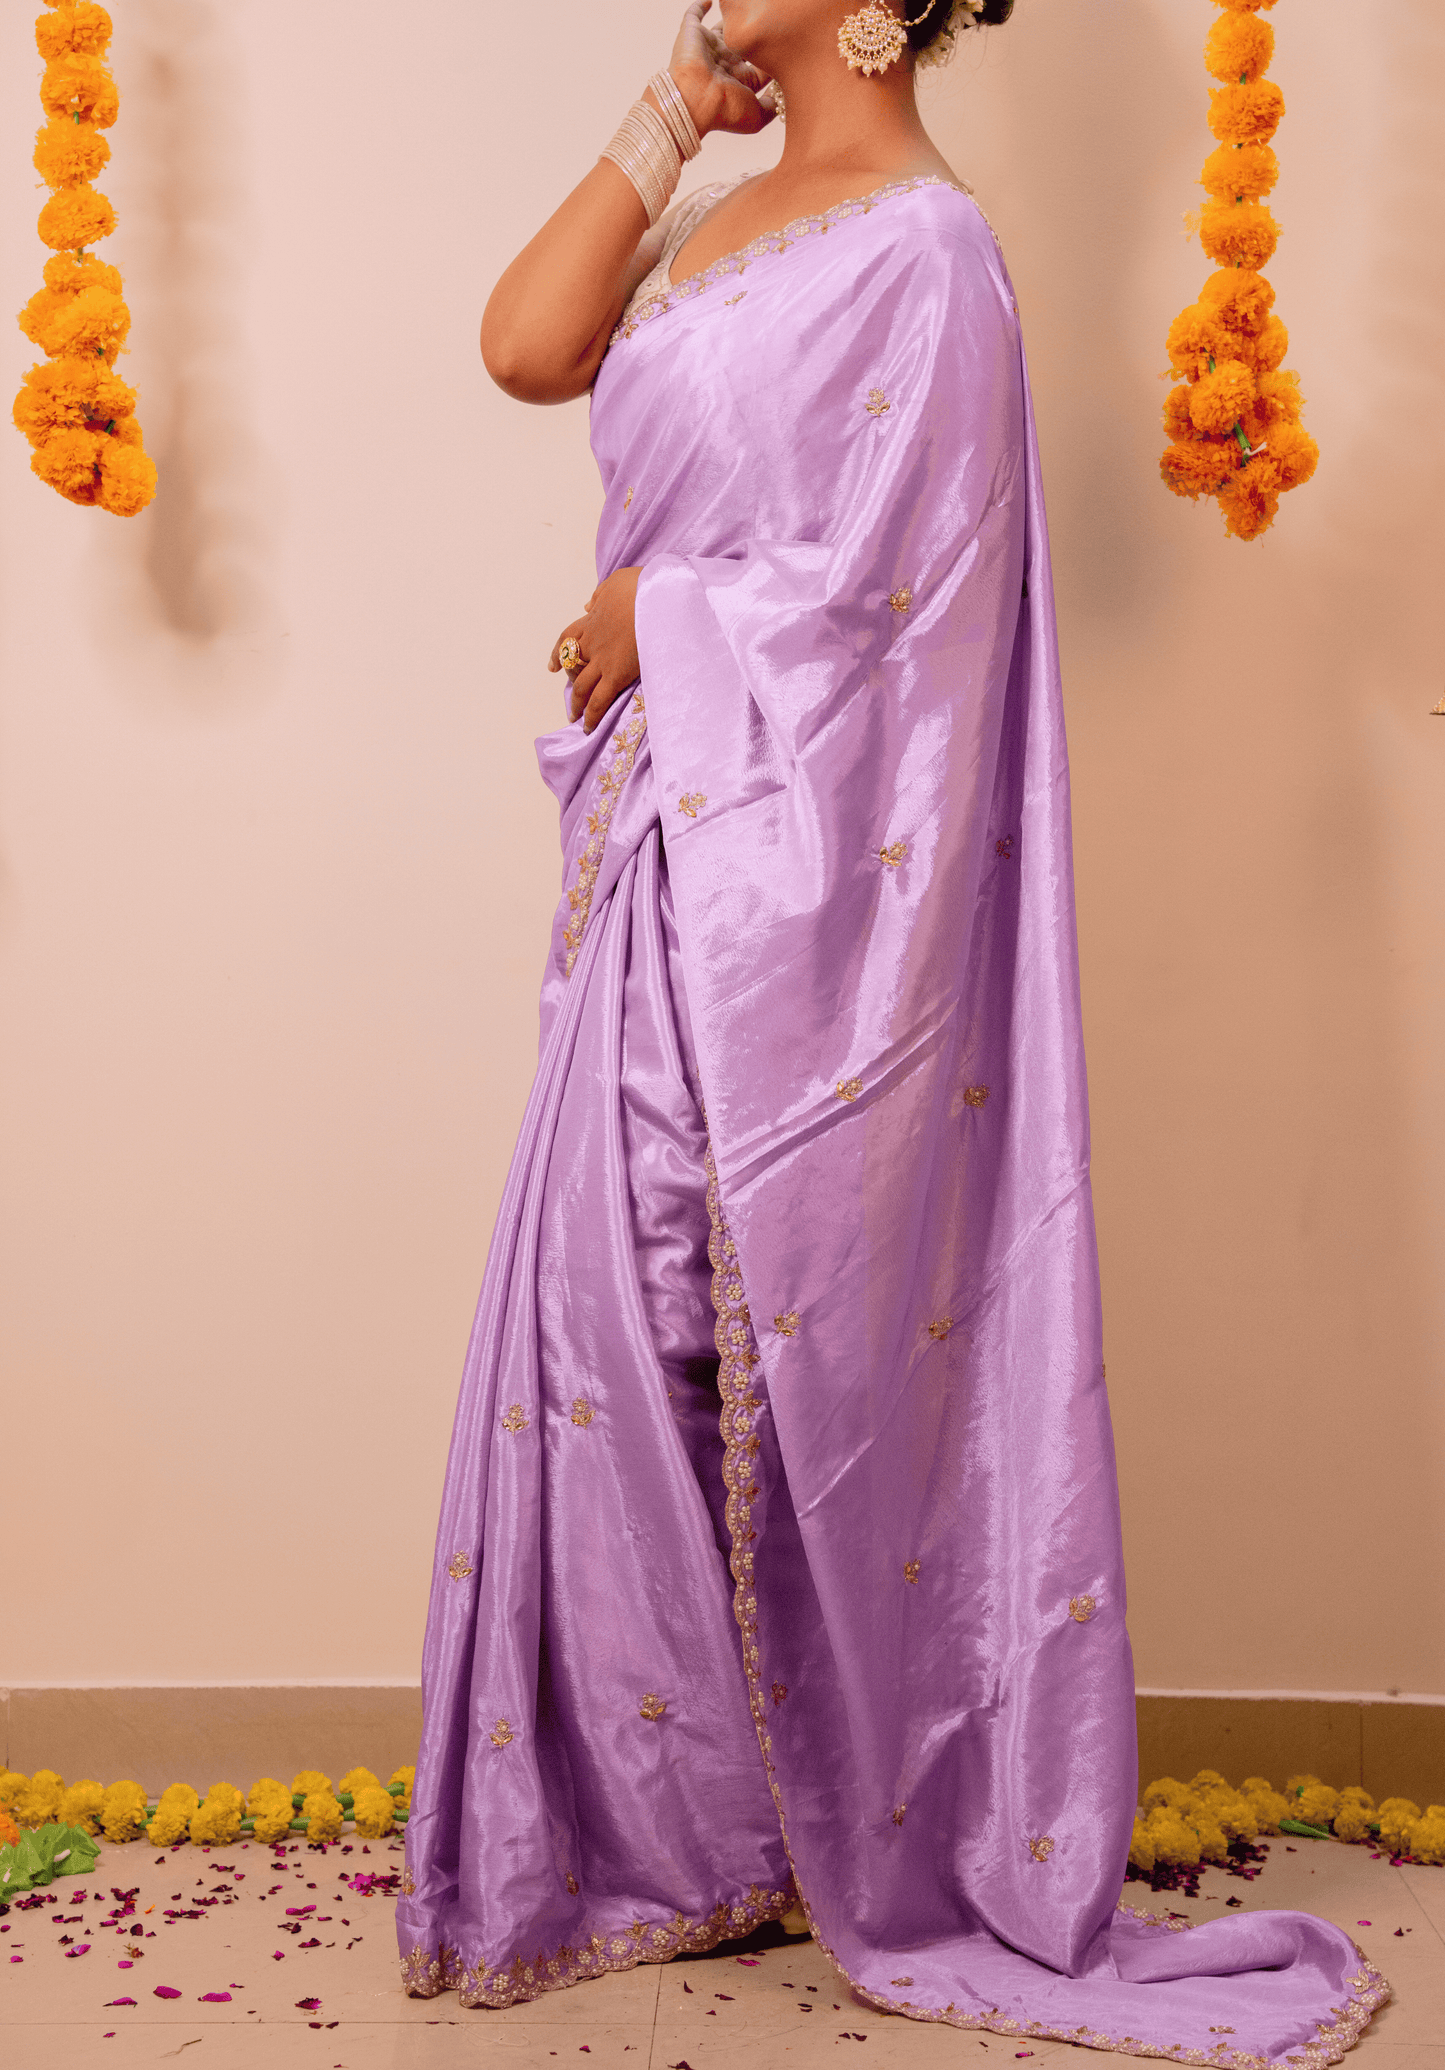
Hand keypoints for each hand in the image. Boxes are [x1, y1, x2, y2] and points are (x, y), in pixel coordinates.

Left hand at [549, 566, 641, 733]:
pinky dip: (592, 716)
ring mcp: (602, 659)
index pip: (568, 637)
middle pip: (572, 665)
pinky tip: (589, 727)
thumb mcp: (617, 581)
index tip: (553, 666)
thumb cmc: (642, 586)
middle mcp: (592, 641)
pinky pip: (599, 700)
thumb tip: (589, 605)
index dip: (559, 652)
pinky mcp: (616, 674)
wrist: (655, 596)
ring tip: (577, 718)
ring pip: (581, 686)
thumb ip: (601, 595)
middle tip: (570, 698)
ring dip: (577, 704)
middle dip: (570, 683)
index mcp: (593, 619)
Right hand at [669, 0, 775, 137]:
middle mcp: (723, 64)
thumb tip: (784, 98)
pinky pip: (694, 15)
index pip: (759, 68)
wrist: (694, 100)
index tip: (787, 48)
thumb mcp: (758, 116)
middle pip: (743, 46)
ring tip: (747, 10)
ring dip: (733, 22)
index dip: (771, 59)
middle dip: (755, 38)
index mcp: (738, 82)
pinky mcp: (692, 34)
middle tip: (772, 24)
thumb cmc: (724, 110)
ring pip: (723, 30)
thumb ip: (773, 106)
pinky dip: (700, 6)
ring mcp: (708, 48)